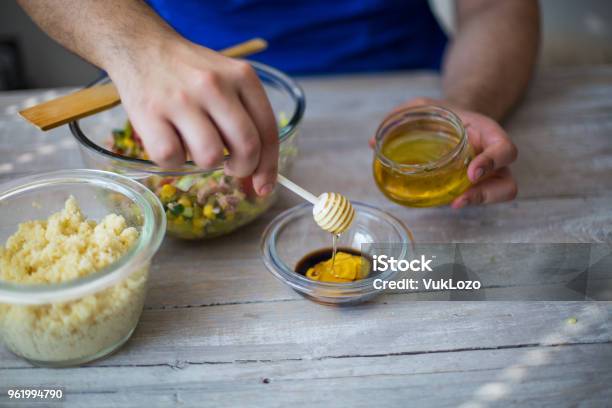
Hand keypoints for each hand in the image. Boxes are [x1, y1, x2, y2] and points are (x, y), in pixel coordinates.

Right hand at [106, 37, 277, 195]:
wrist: (141, 46)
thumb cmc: (191, 73)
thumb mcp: (229, 79)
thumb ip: (247, 118)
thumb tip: (260, 174)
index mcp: (242, 77)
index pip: (268, 131)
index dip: (268, 166)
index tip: (264, 186)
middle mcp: (214, 86)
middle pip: (246, 148)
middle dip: (242, 169)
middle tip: (231, 167)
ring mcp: (181, 100)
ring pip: (211, 157)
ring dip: (206, 162)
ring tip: (196, 145)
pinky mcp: (150, 113)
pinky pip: (172, 158)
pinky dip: (172, 161)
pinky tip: (170, 142)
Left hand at [371, 97, 517, 207]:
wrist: (456, 119)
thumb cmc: (444, 114)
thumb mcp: (426, 106)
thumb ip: (403, 116)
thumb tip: (374, 142)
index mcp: (489, 134)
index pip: (505, 149)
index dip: (493, 163)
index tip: (471, 173)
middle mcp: (494, 159)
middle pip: (507, 183)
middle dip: (488, 194)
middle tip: (460, 197)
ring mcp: (489, 176)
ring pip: (499, 195)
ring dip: (479, 202)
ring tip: (453, 204)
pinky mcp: (475, 187)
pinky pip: (477, 198)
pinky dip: (465, 201)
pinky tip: (443, 203)